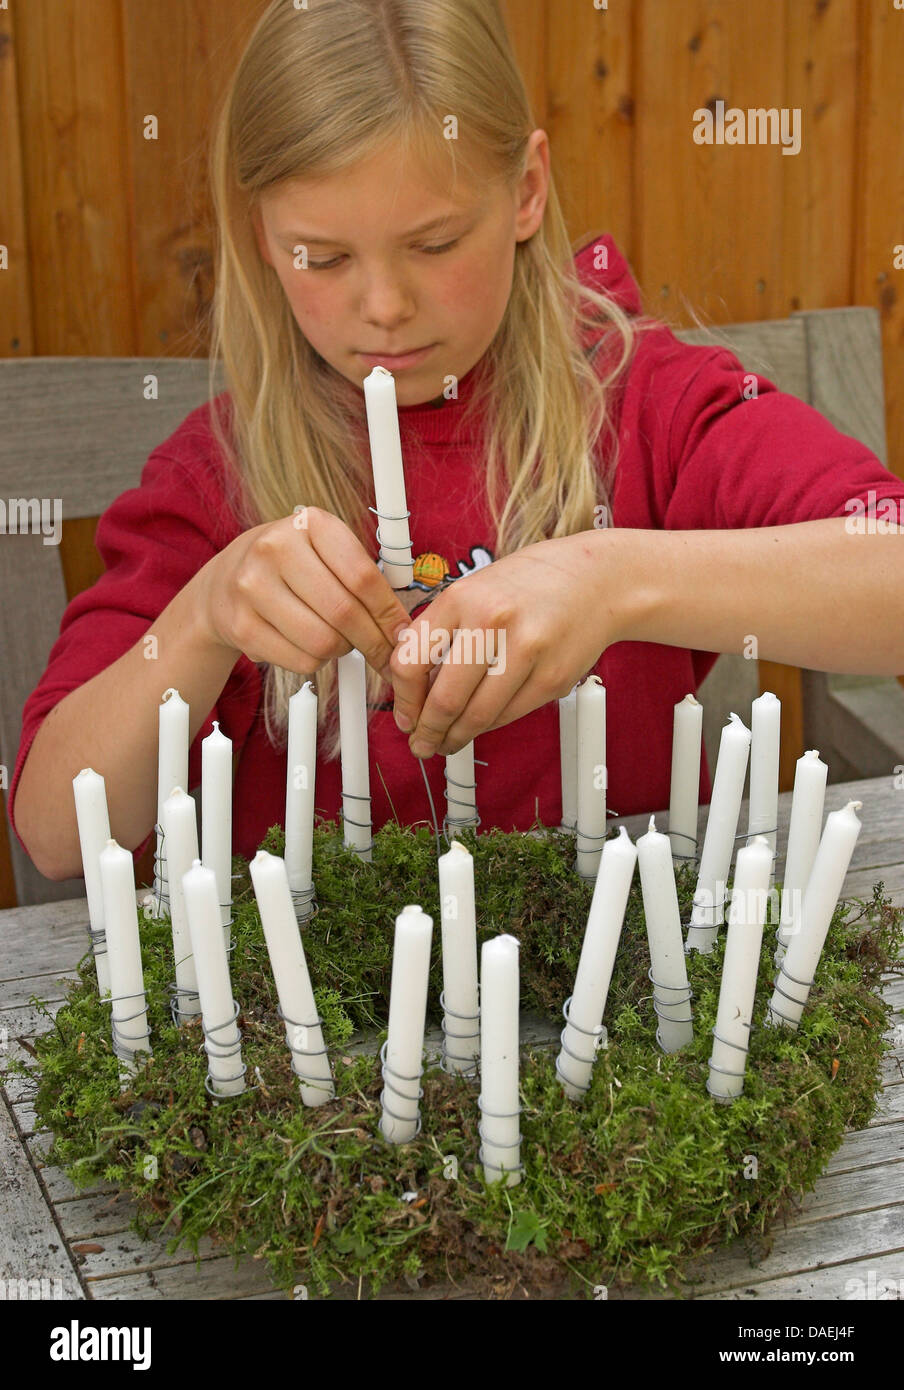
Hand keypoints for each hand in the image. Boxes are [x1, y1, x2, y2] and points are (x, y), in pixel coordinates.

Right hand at [194, 506, 409, 678]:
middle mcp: (276, 548)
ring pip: (324, 642)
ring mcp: (253, 587)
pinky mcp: (241, 625)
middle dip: (373, 641)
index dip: (389, 612)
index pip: (363, 576)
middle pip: (344, 613)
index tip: (403, 633)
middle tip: (383, 652)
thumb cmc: (289, 568)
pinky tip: (307, 643)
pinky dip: (315, 661)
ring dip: (341, 650)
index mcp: (309, 523)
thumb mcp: (324, 551)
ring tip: (336, 638)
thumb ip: (364, 578)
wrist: (223, 583)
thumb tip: (405, 627)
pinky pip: (301, 661)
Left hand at [387, 531, 620, 756]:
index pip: (410, 662)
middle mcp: (493, 622)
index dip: (403, 700)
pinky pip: (509, 715)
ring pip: (477, 715)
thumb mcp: (476, 590)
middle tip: (422, 742)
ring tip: (447, 742)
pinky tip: (481, 724)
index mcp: (462, 598)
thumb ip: (443, 631)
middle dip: (427, 731)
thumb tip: (415, 685)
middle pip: (444, 699)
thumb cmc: (533, 583)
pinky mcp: (553, 678)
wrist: (598, 580)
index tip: (405, 715)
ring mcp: (527, 652)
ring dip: (456, 737)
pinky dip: (489, 725)